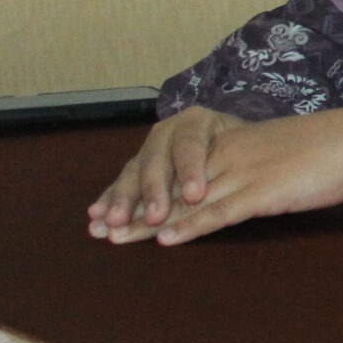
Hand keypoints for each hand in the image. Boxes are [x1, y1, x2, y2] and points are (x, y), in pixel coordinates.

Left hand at [88, 103, 342, 244]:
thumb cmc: (329, 149)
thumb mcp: (282, 154)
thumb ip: (255, 169)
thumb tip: (241, 190)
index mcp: (233, 144)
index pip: (175, 168)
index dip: (141, 188)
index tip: (113, 205)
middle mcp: (230, 156)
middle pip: (171, 185)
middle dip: (132, 207)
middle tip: (98, 226)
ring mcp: (245, 173)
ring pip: (187, 201)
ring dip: (149, 221)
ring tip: (116, 237)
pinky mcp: (264, 193)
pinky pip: (220, 212)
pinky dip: (191, 227)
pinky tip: (166, 239)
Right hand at [90, 107, 243, 237]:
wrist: (241, 137)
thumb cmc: (248, 144)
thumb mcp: (246, 143)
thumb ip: (240, 155)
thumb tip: (241, 177)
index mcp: (197, 121)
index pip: (191, 144)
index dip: (191, 170)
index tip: (197, 196)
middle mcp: (168, 131)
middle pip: (158, 160)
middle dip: (153, 191)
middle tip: (154, 217)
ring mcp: (150, 148)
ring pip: (135, 172)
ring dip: (122, 199)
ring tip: (111, 222)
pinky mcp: (138, 164)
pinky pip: (123, 182)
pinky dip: (110, 199)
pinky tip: (95, 215)